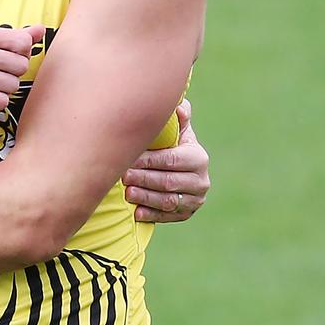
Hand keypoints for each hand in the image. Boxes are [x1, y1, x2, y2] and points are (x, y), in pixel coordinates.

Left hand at [123, 99, 210, 221]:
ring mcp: (194, 200)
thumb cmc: (171, 143)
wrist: (178, 169)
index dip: (150, 161)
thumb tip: (179, 107)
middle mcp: (201, 181)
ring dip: (146, 197)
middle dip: (144, 179)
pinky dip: (151, 215)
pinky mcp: (185, 214)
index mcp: (198, 158)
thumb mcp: (177, 129)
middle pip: (168, 182)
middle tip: (123, 176)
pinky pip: (168, 217)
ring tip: (127, 193)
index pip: (172, 160)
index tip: (130, 159)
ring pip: (168, 201)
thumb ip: (178, 117)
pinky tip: (136, 212)